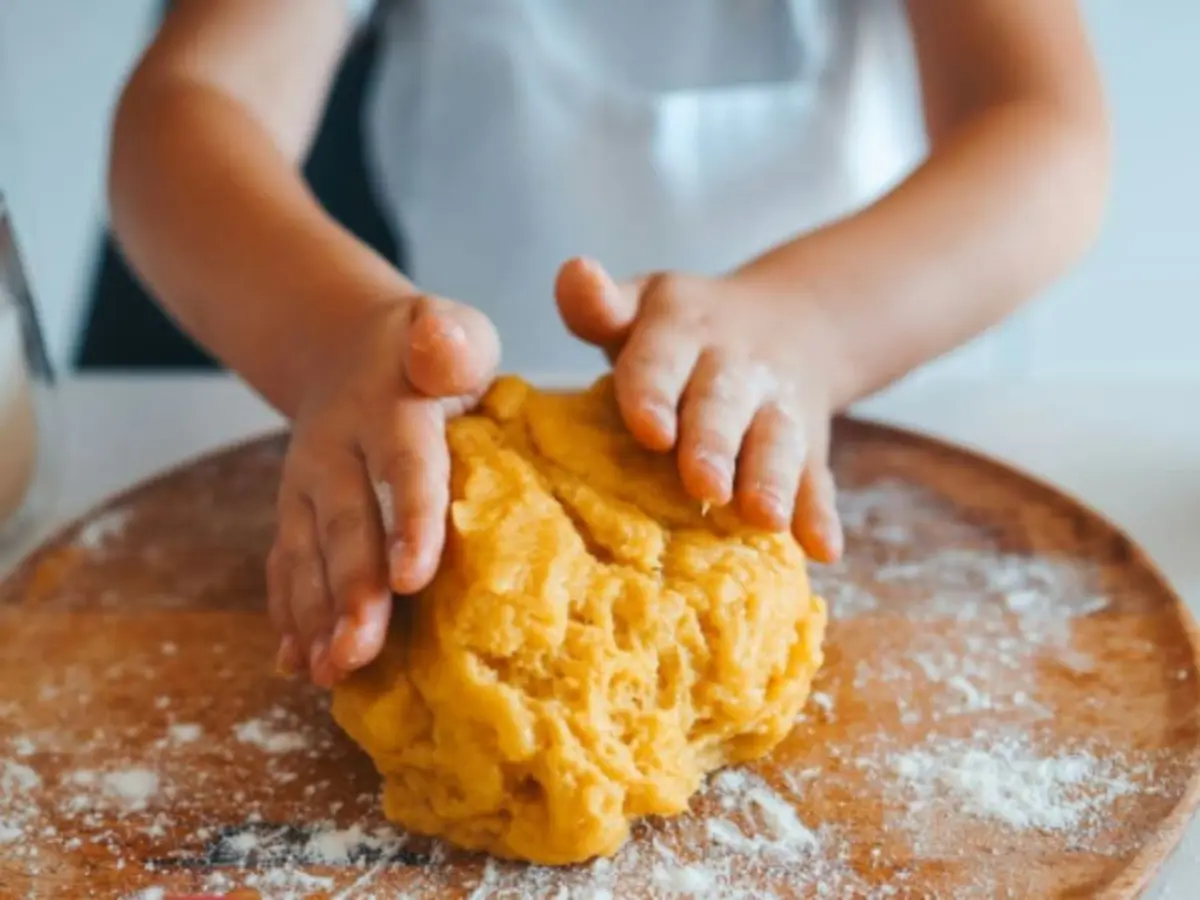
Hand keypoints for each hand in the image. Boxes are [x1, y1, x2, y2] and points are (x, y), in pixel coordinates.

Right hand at [268, 295, 499, 686]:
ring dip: (317, 615)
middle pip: (346, 523)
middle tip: (360, 651)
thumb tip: (438, 346)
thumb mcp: (453, 333)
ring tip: (331, 671)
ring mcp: (307, 484)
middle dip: (351, 591)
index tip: (411, 578)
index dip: (408, 520)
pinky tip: (297, 660)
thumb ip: (454, 342)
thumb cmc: (429, 353)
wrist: (348, 348)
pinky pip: (285, 562)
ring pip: (308, 552)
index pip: (403, 464)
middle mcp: (336, 448)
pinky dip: (289, 611)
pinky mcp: (294, 511)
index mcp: (389, 405)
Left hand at [555, 259, 842, 562]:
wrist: (791, 319)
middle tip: (703, 485)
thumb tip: (574, 271)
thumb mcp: (641, 305)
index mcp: (682, 330)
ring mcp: (776, 406)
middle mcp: (734, 366)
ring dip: (772, 481)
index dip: (654, 393)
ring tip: (764, 518)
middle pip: (723, 405)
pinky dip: (820, 513)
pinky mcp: (809, 443)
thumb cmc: (682, 333)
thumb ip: (599, 305)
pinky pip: (817, 477)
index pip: (661, 360)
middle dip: (715, 445)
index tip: (649, 430)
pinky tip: (822, 547)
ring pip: (776, 442)